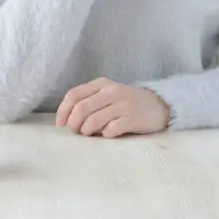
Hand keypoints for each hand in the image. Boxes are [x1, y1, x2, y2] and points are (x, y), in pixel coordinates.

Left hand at [56, 78, 170, 137]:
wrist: (158, 105)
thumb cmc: (125, 103)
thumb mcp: (106, 95)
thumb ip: (88, 101)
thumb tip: (66, 119)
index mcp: (101, 84)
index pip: (74, 95)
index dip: (63, 111)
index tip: (61, 124)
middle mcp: (111, 91)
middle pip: (81, 108)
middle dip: (73, 123)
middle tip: (75, 131)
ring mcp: (123, 105)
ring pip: (94, 120)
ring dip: (87, 131)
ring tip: (90, 133)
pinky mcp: (134, 119)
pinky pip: (111, 130)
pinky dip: (104, 134)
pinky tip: (108, 134)